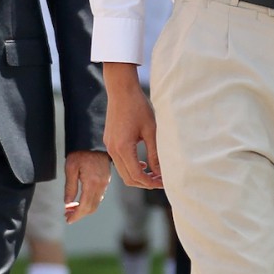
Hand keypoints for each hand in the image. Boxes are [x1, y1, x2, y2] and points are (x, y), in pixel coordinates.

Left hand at [63, 150, 113, 221]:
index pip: (84, 205)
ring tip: (71, 210)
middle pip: (91, 207)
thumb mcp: (71, 168)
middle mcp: (101, 186)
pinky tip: (80, 202)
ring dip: (84, 210)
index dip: (76, 215)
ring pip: (95, 204)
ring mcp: (105, 184)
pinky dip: (89, 203)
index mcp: (92, 183)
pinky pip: (98, 198)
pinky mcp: (105, 182)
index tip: (68, 220)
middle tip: (67, 216)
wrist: (94, 144)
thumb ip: (70, 186)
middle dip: (79, 214)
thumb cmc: (81, 154)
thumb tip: (68, 203)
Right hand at [103, 64, 162, 189]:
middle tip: (161, 181)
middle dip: (145, 183)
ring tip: (155, 173)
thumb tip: (160, 171)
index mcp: (123, 148)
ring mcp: (108, 146)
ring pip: (122, 171)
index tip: (164, 182)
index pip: (136, 175)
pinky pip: (119, 162)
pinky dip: (131, 167)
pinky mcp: (109, 142)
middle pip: (128, 178)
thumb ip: (155, 153)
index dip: (151, 183)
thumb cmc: (138, 108)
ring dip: (138, 176)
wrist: (121, 91)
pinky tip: (144, 163)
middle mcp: (113, 150)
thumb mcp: (151, 131)